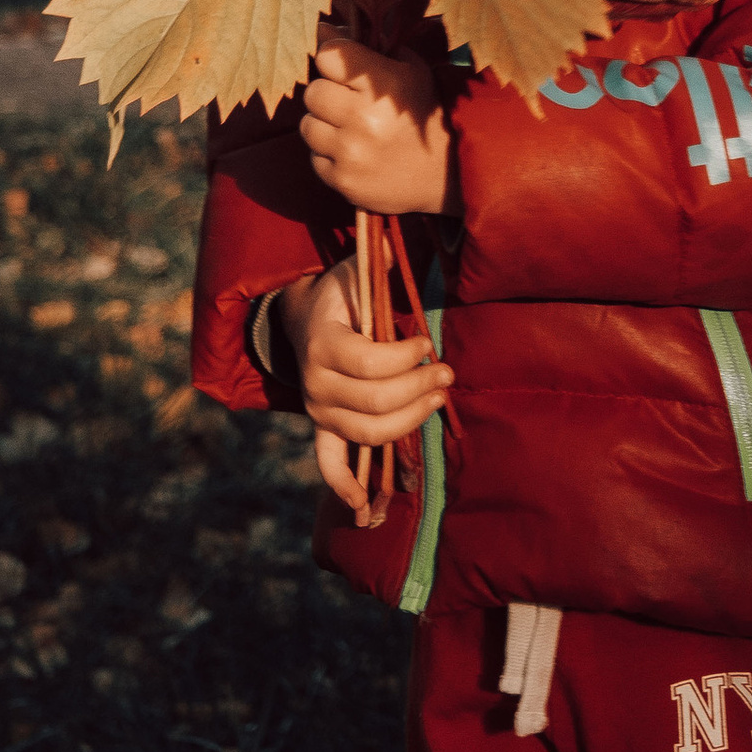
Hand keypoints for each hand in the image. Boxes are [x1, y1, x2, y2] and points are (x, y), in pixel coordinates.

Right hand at [279, 262, 452, 516]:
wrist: (305, 319)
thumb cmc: (343, 295)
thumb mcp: (354, 272)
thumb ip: (376, 263)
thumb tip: (399, 242)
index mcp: (323, 342)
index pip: (367, 361)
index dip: (404, 356)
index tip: (427, 342)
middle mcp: (314, 382)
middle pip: (374, 402)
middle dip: (418, 389)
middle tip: (446, 374)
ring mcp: (318, 409)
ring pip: (369, 432)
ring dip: (409, 421)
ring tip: (437, 399)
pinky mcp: (323, 427)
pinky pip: (329, 463)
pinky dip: (344, 488)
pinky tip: (367, 508)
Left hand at [299, 35, 454, 216]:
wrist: (448, 175)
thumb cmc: (423, 114)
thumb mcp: (409, 70)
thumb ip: (366, 47)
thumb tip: (322, 28)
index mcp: (384, 85)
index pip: (328, 56)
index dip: (334, 60)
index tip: (345, 69)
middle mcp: (365, 119)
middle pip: (313, 92)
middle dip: (329, 94)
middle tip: (350, 103)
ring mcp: (352, 153)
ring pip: (307, 126)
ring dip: (325, 125)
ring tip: (352, 130)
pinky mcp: (343, 182)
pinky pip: (315, 158)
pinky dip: (330, 155)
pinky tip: (355, 154)